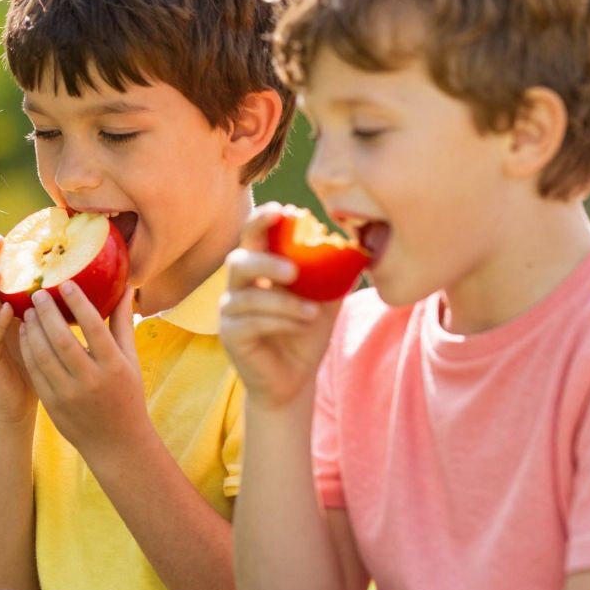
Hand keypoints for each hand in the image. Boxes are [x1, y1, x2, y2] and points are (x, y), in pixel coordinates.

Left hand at [19, 281, 150, 456]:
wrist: (116, 442)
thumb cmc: (126, 395)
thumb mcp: (130, 361)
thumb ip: (123, 324)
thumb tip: (126, 287)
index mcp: (113, 366)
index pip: (94, 328)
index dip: (79, 304)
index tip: (66, 283)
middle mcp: (90, 380)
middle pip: (62, 340)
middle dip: (47, 314)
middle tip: (37, 293)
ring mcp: (68, 394)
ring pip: (43, 355)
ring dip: (33, 330)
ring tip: (28, 310)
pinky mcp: (52, 403)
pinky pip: (35, 371)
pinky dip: (28, 349)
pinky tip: (25, 333)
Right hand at [220, 205, 333, 411]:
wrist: (294, 378)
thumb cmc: (306, 333)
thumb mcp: (327, 299)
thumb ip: (334, 272)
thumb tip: (360, 244)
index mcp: (259, 270)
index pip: (253, 237)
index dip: (262, 221)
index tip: (284, 211)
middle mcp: (239, 287)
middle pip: (239, 261)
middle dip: (266, 262)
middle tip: (294, 271)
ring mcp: (230, 312)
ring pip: (248, 297)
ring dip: (283, 302)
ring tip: (312, 312)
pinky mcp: (230, 336)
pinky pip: (250, 322)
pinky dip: (279, 321)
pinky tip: (301, 325)